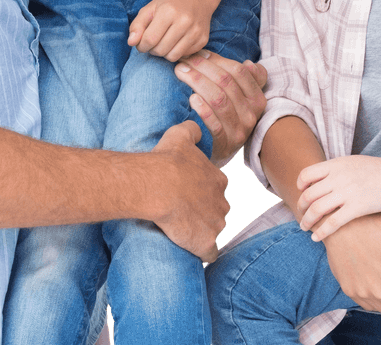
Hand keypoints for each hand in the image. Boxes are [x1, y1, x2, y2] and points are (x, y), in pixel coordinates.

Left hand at [128, 0, 213, 61]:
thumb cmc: (169, 3)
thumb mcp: (150, 9)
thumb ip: (137, 25)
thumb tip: (131, 42)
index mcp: (169, 11)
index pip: (149, 39)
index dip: (141, 45)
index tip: (142, 43)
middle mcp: (185, 21)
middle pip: (160, 50)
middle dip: (152, 49)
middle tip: (153, 41)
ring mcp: (196, 31)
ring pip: (172, 56)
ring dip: (164, 53)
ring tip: (163, 42)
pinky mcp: (203, 40)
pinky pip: (184, 56)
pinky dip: (177, 52)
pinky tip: (176, 41)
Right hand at [149, 121, 229, 262]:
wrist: (157, 185)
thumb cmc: (167, 159)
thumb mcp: (181, 134)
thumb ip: (193, 130)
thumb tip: (198, 127)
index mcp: (218, 179)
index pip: (217, 187)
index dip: (203, 190)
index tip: (189, 192)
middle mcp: (222, 202)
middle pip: (219, 209)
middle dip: (206, 211)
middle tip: (185, 211)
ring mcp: (216, 224)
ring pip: (215, 230)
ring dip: (204, 231)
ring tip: (185, 231)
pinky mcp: (206, 243)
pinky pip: (210, 254)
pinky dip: (203, 253)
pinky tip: (192, 251)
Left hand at [174, 51, 266, 163]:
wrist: (222, 152)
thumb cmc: (230, 117)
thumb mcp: (244, 98)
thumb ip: (249, 79)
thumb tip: (249, 63)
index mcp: (257, 99)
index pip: (238, 72)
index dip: (217, 60)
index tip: (198, 54)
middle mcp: (252, 114)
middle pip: (226, 83)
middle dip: (202, 67)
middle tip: (183, 61)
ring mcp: (239, 131)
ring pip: (219, 100)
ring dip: (197, 82)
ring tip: (181, 72)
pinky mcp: (225, 145)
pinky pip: (214, 125)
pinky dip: (203, 109)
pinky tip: (191, 98)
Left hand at [297, 155, 380, 239]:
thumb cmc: (379, 170)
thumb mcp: (353, 162)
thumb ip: (337, 170)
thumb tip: (323, 180)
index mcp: (336, 164)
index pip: (307, 174)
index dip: (300, 186)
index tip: (302, 194)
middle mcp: (338, 177)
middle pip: (309, 194)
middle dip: (301, 208)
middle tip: (301, 216)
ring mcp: (347, 192)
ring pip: (317, 209)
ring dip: (307, 221)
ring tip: (305, 228)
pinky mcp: (358, 207)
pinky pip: (333, 222)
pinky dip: (321, 232)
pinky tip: (317, 238)